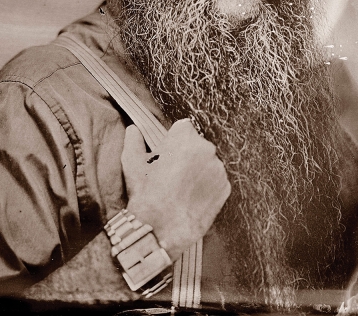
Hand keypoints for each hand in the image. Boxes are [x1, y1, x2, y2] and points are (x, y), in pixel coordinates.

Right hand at [121, 119, 230, 261]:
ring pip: (208, 163)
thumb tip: (133, 130)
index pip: (184, 128)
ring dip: (199, 171)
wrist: (160, 229)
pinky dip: (208, 187)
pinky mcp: (225, 188)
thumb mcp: (132, 163)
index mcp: (184, 136)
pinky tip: (192, 199)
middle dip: (188, 155)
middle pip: (198, 145)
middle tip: (173, 174)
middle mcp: (206, 148)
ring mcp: (218, 169)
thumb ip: (133, 140)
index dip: (174, 141)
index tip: (168, 154)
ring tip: (182, 189)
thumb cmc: (145, 193)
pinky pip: (217, 182)